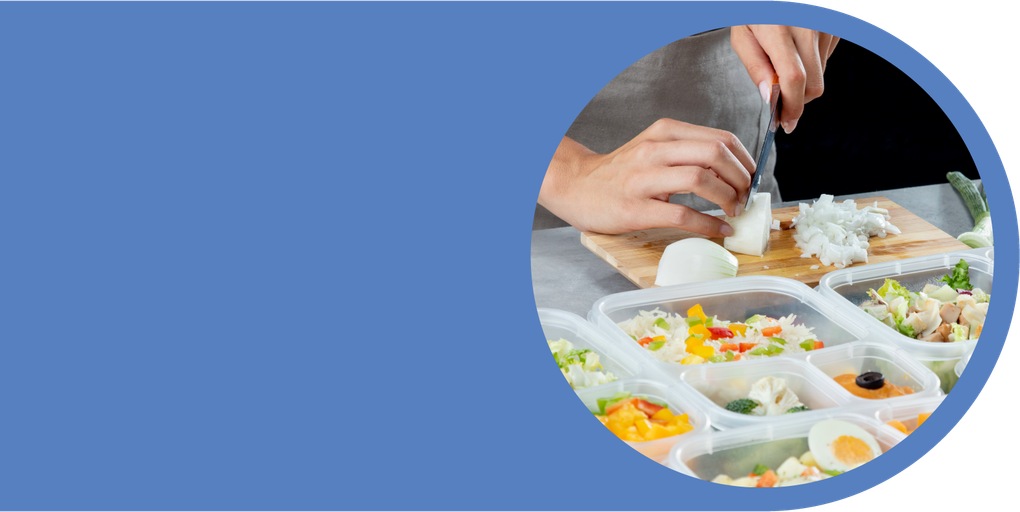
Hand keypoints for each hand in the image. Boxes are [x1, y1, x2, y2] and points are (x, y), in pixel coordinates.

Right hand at [538, 119, 755, 235]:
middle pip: (715, 154)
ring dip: (728, 198)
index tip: (752, 178)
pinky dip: (708, 225)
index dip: (745, 160)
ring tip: (733, 211)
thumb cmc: (619, 173)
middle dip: (741, 178)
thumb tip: (733, 171)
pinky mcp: (636, 209)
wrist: (575, 186)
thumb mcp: (653, 149)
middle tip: (746, 196)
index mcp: (664, 132)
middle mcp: (654, 150)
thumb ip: (687, 153)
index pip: (720, 138)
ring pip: (701, 179)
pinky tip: (719, 230)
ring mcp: (643, 180)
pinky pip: (682, 215)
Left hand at [730, 25, 839, 132]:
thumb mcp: (742, 36)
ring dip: (805, 78)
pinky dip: (813, 61)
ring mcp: (826, 25)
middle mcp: (808, 26)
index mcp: (779, 30)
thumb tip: (770, 99)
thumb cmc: (755, 9)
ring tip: (785, 59)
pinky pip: (827, 57)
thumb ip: (755, 68)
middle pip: (814, 84)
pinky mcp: (837, 25)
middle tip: (782, 101)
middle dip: (799, 100)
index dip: (792, 107)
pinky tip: (798, 46)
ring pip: (822, 73)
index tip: (786, 122)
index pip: (794, 79)